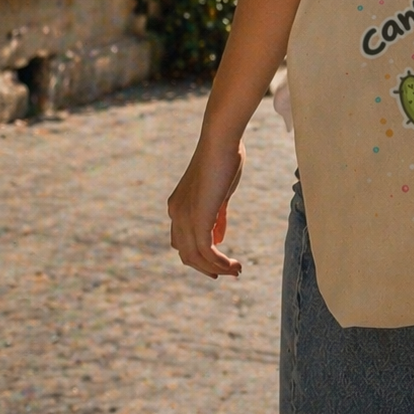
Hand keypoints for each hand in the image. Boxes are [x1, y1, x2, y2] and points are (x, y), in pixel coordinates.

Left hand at [168, 135, 245, 278]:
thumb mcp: (220, 192)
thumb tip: (219, 238)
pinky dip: (219, 263)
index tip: (219, 263)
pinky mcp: (197, 219)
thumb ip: (217, 215)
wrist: (220, 140)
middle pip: (186, 254)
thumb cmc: (224, 157)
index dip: (199, 256)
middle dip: (206, 267)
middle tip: (228, 273)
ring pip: (195, 258)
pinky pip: (206, 252)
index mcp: (178, 206)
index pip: (183, 241)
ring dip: (217, 268)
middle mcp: (176, 214)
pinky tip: (233, 265)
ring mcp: (184, 218)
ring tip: (237, 270)